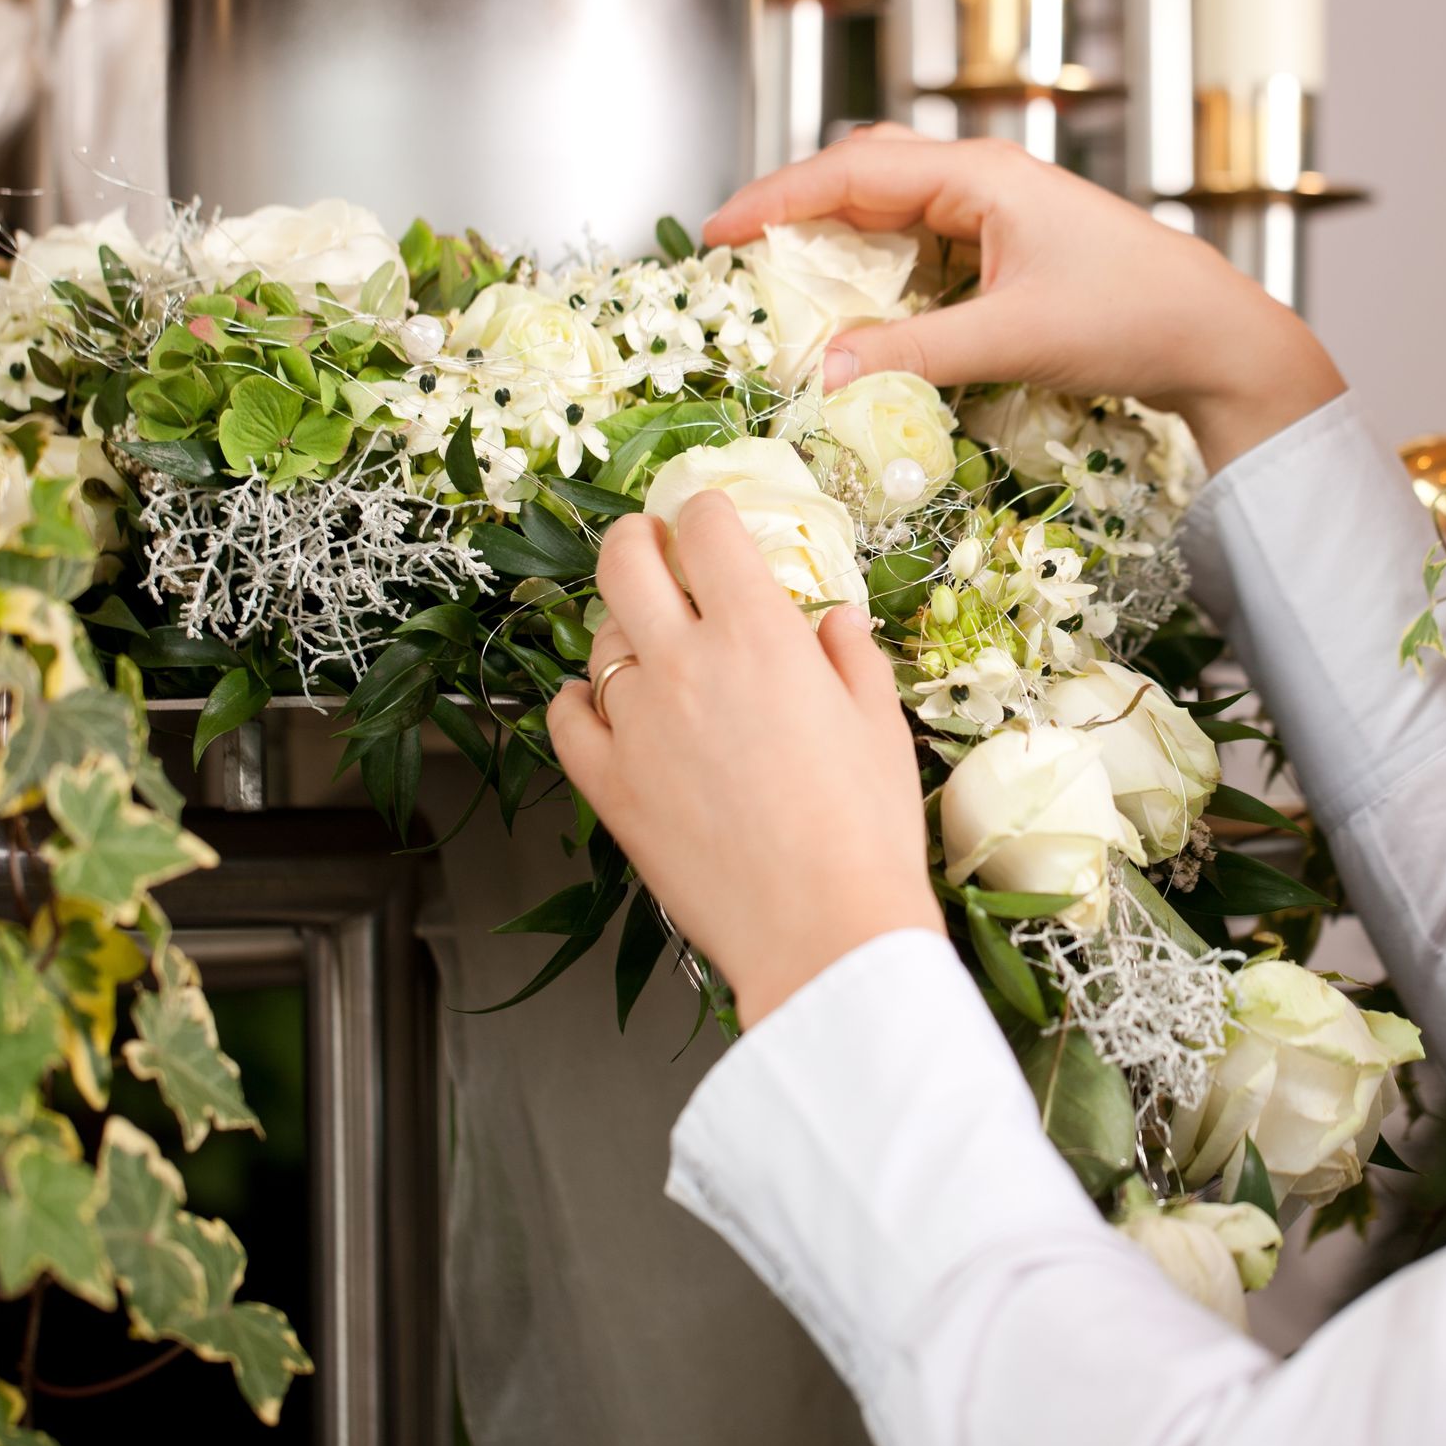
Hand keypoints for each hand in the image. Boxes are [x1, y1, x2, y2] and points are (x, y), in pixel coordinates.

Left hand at [547, 494, 945, 1028]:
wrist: (823, 931)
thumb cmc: (868, 830)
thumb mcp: (879, 725)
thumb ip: (850, 655)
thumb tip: (832, 619)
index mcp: (759, 633)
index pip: (707, 528)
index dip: (708, 513)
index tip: (713, 521)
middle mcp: (684, 663)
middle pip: (626, 560)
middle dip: (639, 539)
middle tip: (656, 550)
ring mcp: (635, 724)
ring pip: (599, 641)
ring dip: (625, 632)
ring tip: (654, 651)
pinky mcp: (607, 785)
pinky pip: (567, 717)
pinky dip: (580, 702)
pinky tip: (606, 709)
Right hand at [702, 125, 1348, 471]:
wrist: (1215, 335)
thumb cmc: (1130, 319)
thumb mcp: (1012, 340)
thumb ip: (913, 353)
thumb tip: (824, 374)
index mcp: (978, 175)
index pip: (849, 171)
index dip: (773, 200)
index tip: (714, 232)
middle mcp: (983, 177)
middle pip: (863, 172)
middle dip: (796, 208)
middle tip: (740, 256)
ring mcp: (997, 208)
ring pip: (891, 205)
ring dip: (837, 239)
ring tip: (784, 283)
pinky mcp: (1009, 243)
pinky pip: (922, 240)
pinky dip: (878, 267)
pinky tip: (859, 308)